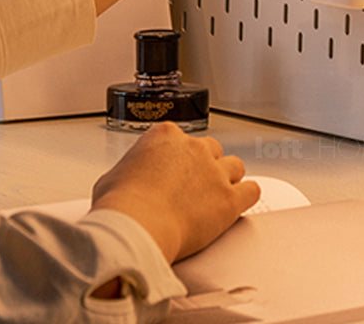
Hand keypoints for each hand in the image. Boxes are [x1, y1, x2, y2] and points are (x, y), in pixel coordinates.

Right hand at [90, 122, 259, 262]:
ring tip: (216, 196)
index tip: (173, 171)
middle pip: (210, 149)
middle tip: (193, 187)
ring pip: (234, 166)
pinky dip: (247, 197)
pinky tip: (240, 203)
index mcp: (165, 135)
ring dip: (227, 179)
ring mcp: (214, 171)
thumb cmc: (121, 207)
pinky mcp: (229, 198)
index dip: (177, 158)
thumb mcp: (111, 178)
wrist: (137, 228)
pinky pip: (252, 190)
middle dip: (204, 166)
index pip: (180, 139)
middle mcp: (194, 147)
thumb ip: (128, 171)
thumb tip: (124, 181)